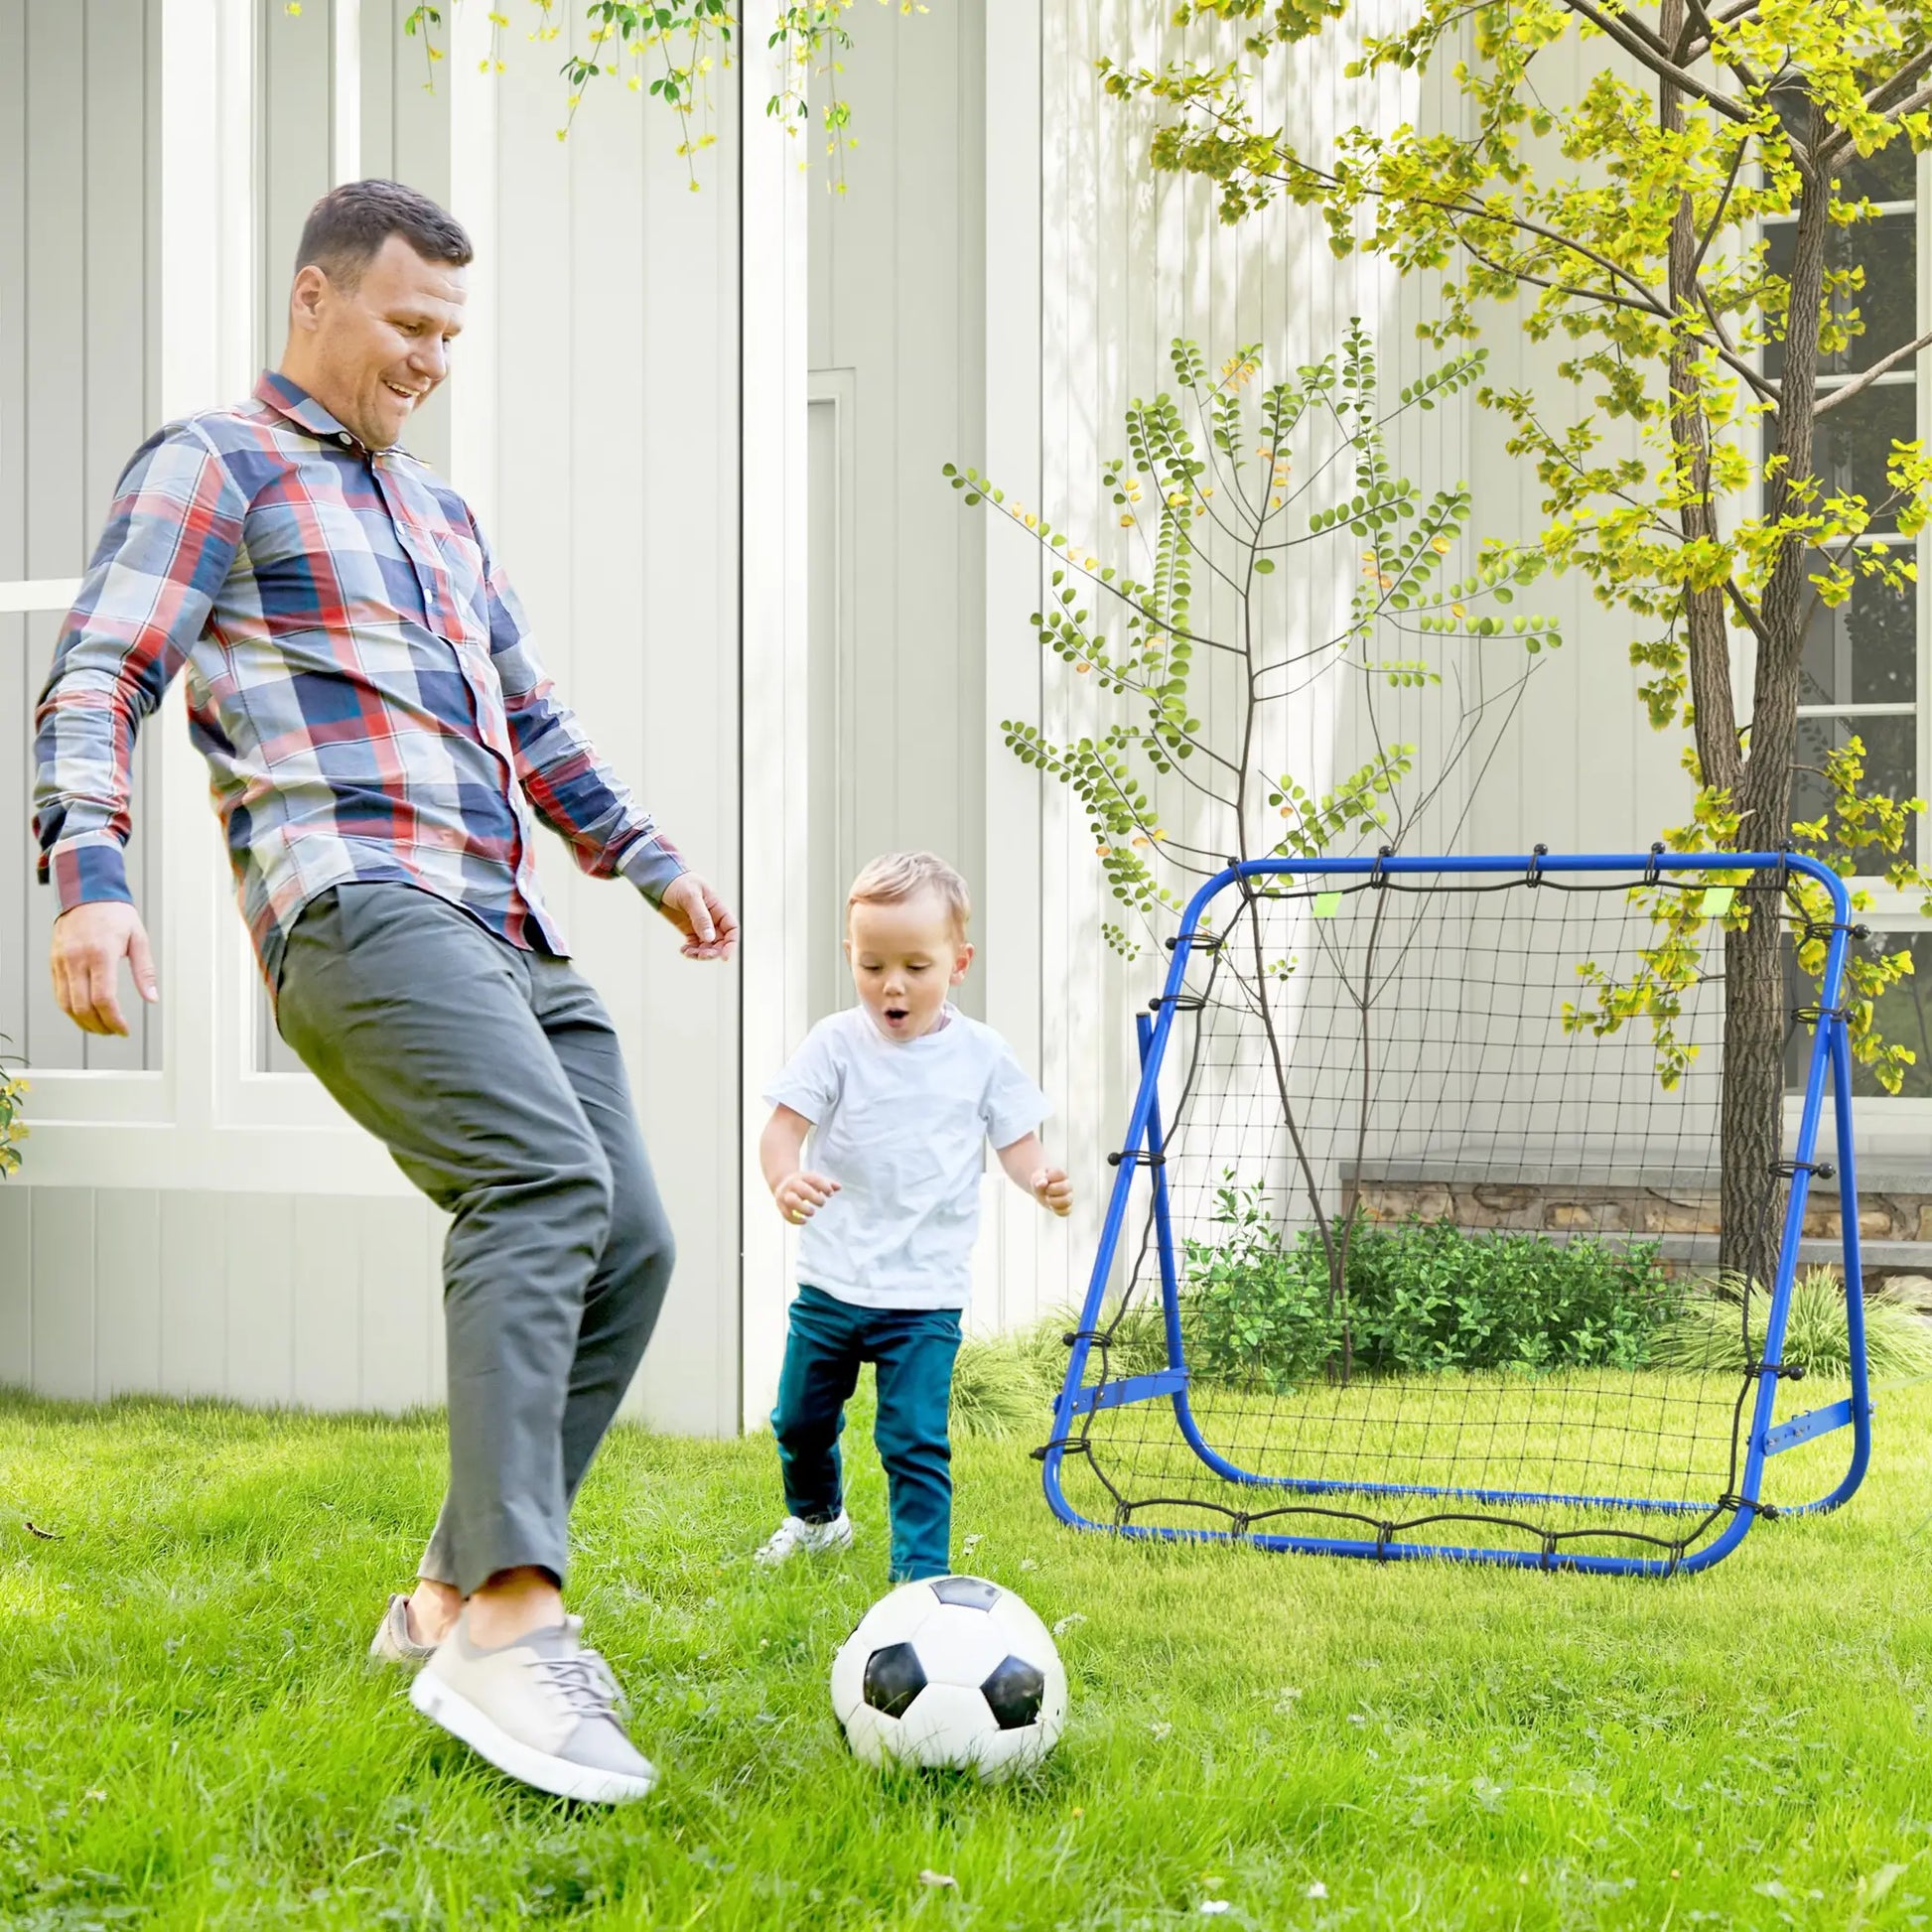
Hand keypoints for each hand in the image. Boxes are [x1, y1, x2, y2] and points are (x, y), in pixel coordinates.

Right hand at [51, 901, 157, 1037]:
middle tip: (115, 1032)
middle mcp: (77, 959)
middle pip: (83, 1006)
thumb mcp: (138, 938)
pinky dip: (71, 1009)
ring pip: (66, 1004)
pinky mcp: (54, 961)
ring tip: (101, 1028)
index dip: (114, 1019)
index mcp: (101, 954)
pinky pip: (58, 993)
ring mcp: (62, 961)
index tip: (124, 1030)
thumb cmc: (116, 914)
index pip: (104, 998)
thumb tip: (152, 998)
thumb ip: (145, 971)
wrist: (86, 892)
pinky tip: (85, 1014)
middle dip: (100, 1026)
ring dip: (83, 1022)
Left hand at [660, 873, 738, 961]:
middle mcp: (712, 919)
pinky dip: (691, 951)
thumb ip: (701, 917)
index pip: (731, 929)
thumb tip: (710, 938)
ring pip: (708, 946)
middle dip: (714, 952)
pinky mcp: (689, 930)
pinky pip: (695, 945)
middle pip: (721, 941)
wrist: (661, 880)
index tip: (724, 957)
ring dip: (701, 953)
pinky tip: (683, 950)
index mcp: (718, 908)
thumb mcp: (691, 897)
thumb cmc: (679, 882)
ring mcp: (700, 925)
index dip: (731, 944)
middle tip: (702, 956)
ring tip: (689, 953)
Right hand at [774, 1169, 839, 1224]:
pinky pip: (786, 1214)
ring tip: (812, 1213)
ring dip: (803, 1209)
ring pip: (792, 1201)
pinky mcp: (780, 1206)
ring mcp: (785, 1195)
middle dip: (815, 1198)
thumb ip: (827, 1183)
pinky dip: (795, 1220)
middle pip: (803, 1190)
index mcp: (803, 1177)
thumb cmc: (804, 1182)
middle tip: (822, 1203)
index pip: (814, 1179)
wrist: (782, 1182)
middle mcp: (793, 1185)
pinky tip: (804, 1221)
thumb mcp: (815, 1180)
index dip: (824, 1186)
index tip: (830, 1194)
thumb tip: (839, 1187)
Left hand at [1032, 1167, 1072, 1216]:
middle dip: (1052, 1190)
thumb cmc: (1040, 1181)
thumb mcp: (1036, 1178)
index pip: (1060, 1174)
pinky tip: (1051, 1206)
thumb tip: (1043, 1183)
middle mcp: (1067, 1185)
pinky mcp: (1066, 1207)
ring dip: (1054, 1201)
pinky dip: (1057, 1210)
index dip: (1050, 1177)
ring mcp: (1068, 1196)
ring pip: (1068, 1201)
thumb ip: (1039, 1179)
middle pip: (1066, 1187)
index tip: (1045, 1178)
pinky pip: (1066, 1212)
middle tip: (1046, 1190)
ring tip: (1048, 1199)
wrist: (1041, 1189)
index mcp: (1061, 1175)